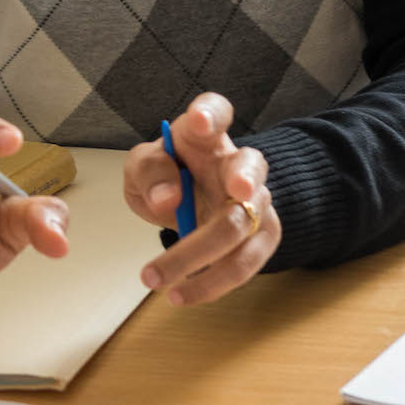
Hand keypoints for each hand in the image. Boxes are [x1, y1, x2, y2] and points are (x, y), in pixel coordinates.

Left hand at [124, 92, 280, 305]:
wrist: (188, 200)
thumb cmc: (165, 175)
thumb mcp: (142, 168)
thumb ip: (150, 172)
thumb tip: (168, 198)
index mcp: (203, 135)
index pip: (216, 110)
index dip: (211, 114)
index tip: (200, 122)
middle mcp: (235, 163)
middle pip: (250, 165)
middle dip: (247, 178)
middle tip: (238, 192)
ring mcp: (254, 200)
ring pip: (245, 224)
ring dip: (204, 257)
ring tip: (160, 280)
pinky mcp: (261, 235)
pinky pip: (245, 262)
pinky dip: (212, 282)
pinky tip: (181, 294)